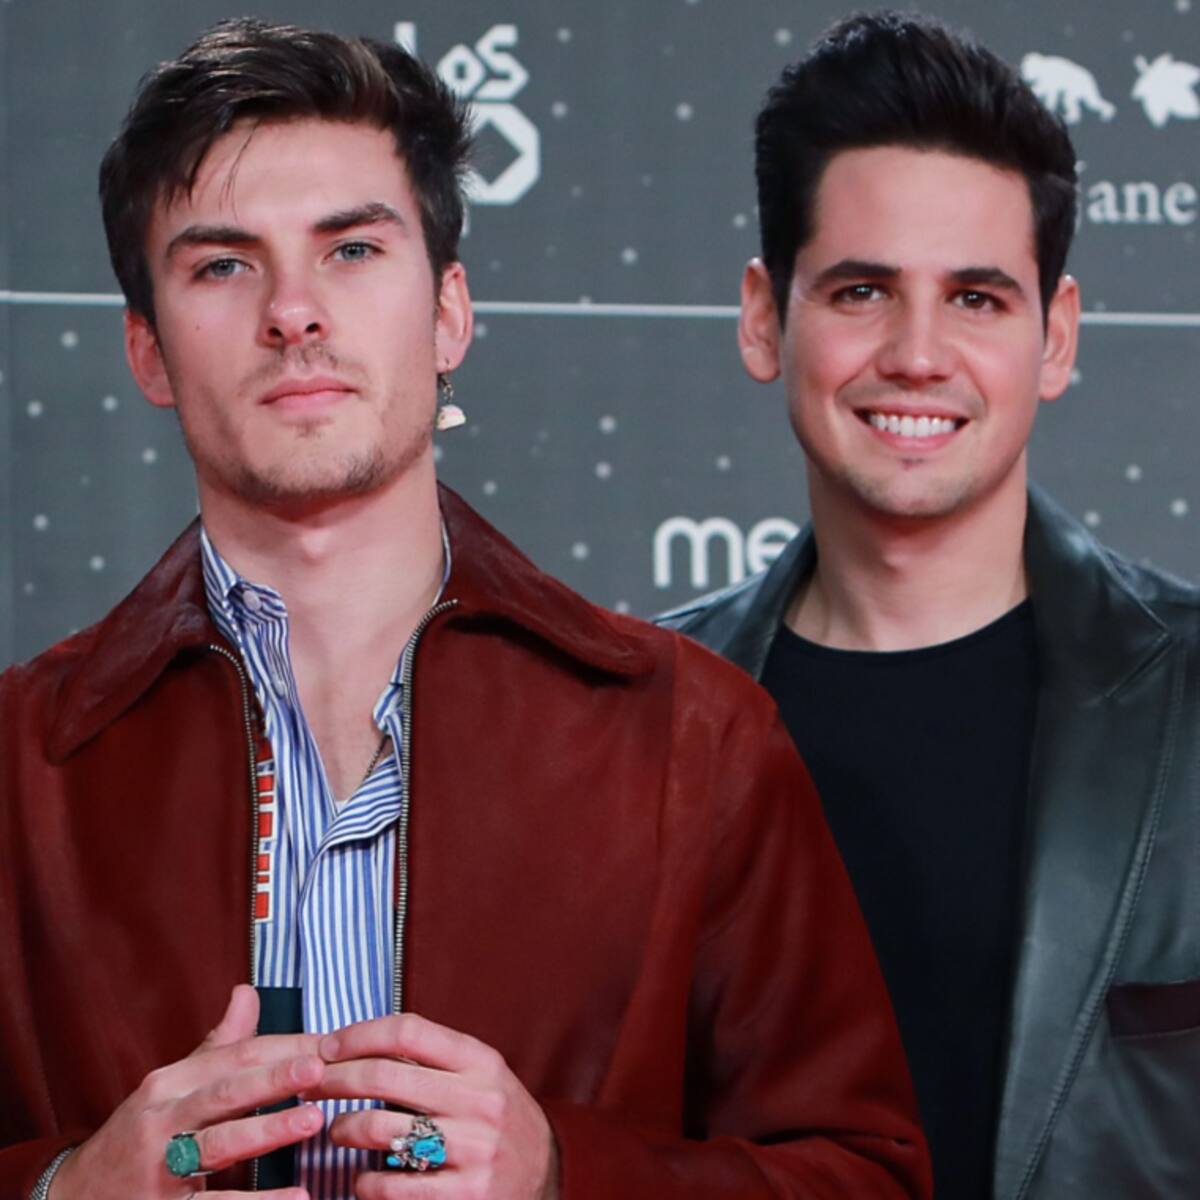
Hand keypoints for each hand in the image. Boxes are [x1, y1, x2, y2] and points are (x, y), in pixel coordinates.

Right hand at [50, 984, 325, 1198]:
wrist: (74, 1199)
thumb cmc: (138, 1136)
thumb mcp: (170, 1087)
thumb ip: (217, 1046)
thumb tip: (248, 992)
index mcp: (171, 1082)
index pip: (236, 1056)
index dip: (286, 1048)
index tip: (333, 1044)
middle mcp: (162, 1119)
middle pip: (225, 1092)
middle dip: (273, 1078)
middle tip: (319, 1068)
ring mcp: (160, 1167)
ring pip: (217, 1145)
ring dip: (267, 1132)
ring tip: (313, 1121)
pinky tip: (296, 1199)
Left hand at [312, 1013, 558, 1198]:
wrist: (546, 1175)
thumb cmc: (497, 1119)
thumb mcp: (481, 1075)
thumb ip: (434, 1059)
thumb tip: (362, 1042)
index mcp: (482, 1061)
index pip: (408, 1031)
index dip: (359, 1034)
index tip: (328, 1043)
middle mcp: (480, 1100)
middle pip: (384, 1076)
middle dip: (334, 1078)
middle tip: (310, 1083)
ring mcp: (473, 1150)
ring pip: (379, 1129)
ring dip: (343, 1129)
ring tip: (337, 1130)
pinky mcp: (463, 1195)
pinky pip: (389, 1184)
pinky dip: (363, 1181)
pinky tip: (362, 1176)